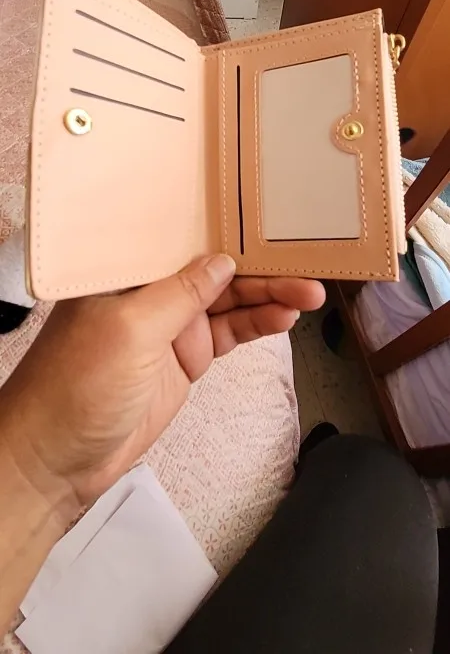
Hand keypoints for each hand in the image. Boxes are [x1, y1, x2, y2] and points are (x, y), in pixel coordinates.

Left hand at [0, 255, 323, 515]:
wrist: (58, 461)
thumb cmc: (73, 388)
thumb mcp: (130, 330)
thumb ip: (180, 294)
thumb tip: (221, 262)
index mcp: (127, 270)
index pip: (185, 238)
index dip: (227, 229)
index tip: (269, 223)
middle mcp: (151, 291)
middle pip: (216, 271)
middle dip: (261, 269)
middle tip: (306, 269)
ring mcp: (170, 326)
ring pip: (229, 303)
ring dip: (268, 298)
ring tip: (309, 294)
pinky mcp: (184, 359)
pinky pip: (228, 334)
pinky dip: (256, 326)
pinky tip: (283, 318)